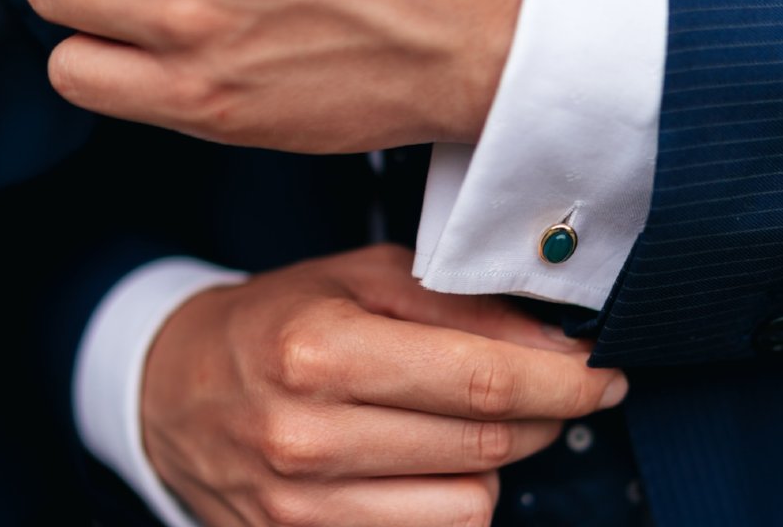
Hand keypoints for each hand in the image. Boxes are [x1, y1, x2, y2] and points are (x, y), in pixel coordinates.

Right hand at [142, 245, 627, 526]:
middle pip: (484, 447)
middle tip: (553, 384)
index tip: (604, 372)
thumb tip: (553, 342)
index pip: (480, 382)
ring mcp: (300, 514)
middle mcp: (306, 440)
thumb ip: (456, 304)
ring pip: (469, 509)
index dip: (563, 381)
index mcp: (319, 352)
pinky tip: (430, 461)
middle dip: (546, 415)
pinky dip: (451, 502)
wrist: (178, 389)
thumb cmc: (279, 318)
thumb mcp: (359, 278)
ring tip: (463, 421)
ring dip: (493, 462)